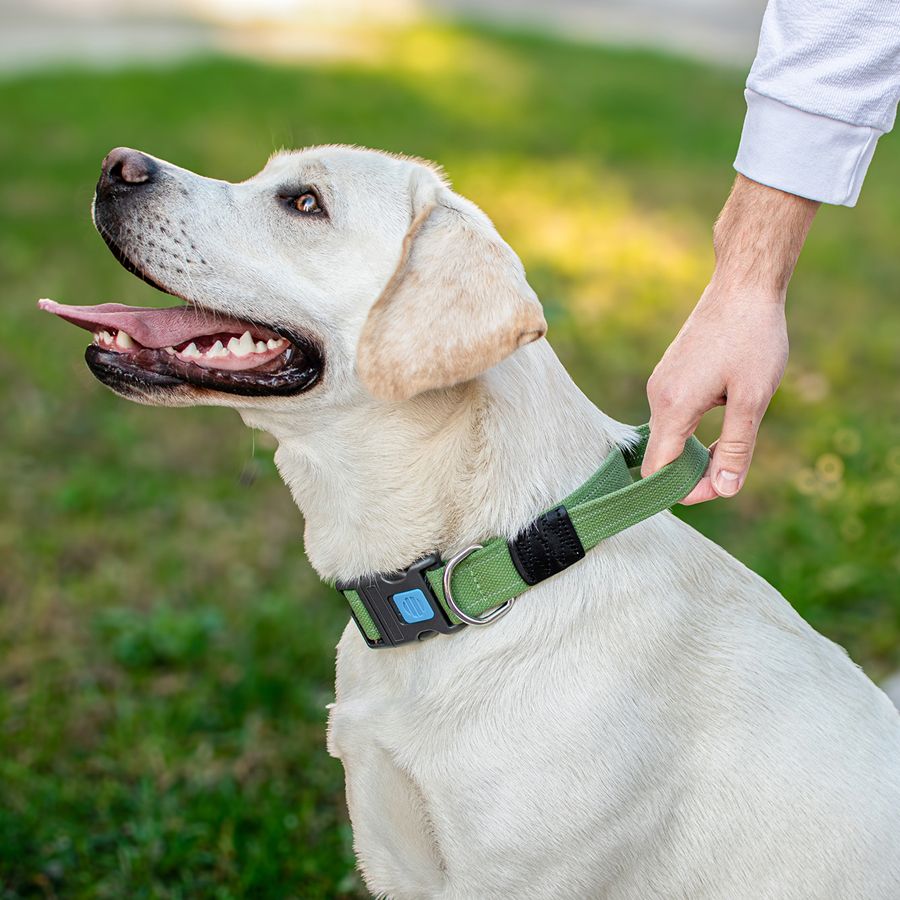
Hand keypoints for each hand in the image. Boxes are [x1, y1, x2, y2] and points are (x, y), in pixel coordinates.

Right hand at [641, 175, 818, 502]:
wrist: (743, 284)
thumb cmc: (752, 338)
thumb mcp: (753, 399)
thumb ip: (737, 448)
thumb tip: (726, 490)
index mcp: (674, 407)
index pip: (659, 470)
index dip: (684, 491)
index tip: (721, 487)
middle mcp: (658, 397)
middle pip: (662, 456)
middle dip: (693, 473)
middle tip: (732, 470)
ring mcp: (661, 384)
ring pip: (669, 436)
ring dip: (696, 449)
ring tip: (734, 439)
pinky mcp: (669, 374)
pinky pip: (674, 415)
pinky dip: (693, 429)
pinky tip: (727, 412)